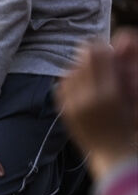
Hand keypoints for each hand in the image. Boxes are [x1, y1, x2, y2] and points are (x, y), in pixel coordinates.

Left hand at [58, 28, 137, 177]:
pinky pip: (64, 82)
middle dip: (96, 59)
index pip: (97, 52)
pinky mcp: (63, 108)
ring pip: (72, 68)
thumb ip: (130, 65)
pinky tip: (88, 92)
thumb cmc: (131, 125)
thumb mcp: (136, 95)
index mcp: (108, 95)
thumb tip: (126, 37)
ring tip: (100, 86)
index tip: (113, 54)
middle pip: (82, 57)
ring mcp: (71, 105)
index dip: (105, 47)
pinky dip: (75, 82)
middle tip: (110, 74)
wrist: (115, 156)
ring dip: (85, 70)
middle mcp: (85, 99)